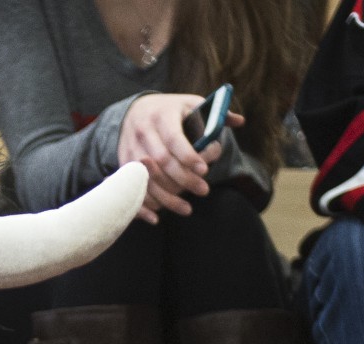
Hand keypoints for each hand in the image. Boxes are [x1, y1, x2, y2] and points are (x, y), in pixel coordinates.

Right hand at [116, 93, 237, 223]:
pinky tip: (156, 218)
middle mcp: (143, 131)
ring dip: (166, 198)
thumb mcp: (191, 105)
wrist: (135, 111)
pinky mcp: (123, 163)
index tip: (204, 170)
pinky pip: (129, 188)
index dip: (188, 156)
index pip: (173, 138)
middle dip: (183, 179)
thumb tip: (240, 122)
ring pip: (145, 178)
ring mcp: (130, 149)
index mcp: (161, 116)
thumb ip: (215, 114)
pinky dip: (141, 205)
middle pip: (161, 161)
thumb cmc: (170, 111)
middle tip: (204, 191)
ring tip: (187, 209)